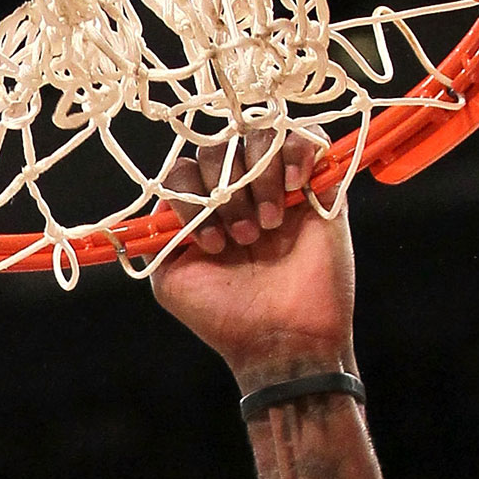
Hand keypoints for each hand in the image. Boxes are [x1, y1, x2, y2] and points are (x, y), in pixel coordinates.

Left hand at [150, 131, 355, 384]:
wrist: (283, 341)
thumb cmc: (227, 318)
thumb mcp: (172, 280)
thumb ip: (158, 236)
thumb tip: (161, 200)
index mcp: (205, 211)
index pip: (185, 169)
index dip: (191, 195)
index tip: (212, 243)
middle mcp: (240, 193)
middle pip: (221, 148)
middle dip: (227, 192)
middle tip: (243, 238)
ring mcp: (280, 186)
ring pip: (261, 136)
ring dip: (259, 177)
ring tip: (268, 225)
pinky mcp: (320, 185)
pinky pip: (308, 137)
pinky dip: (297, 152)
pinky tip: (295, 186)